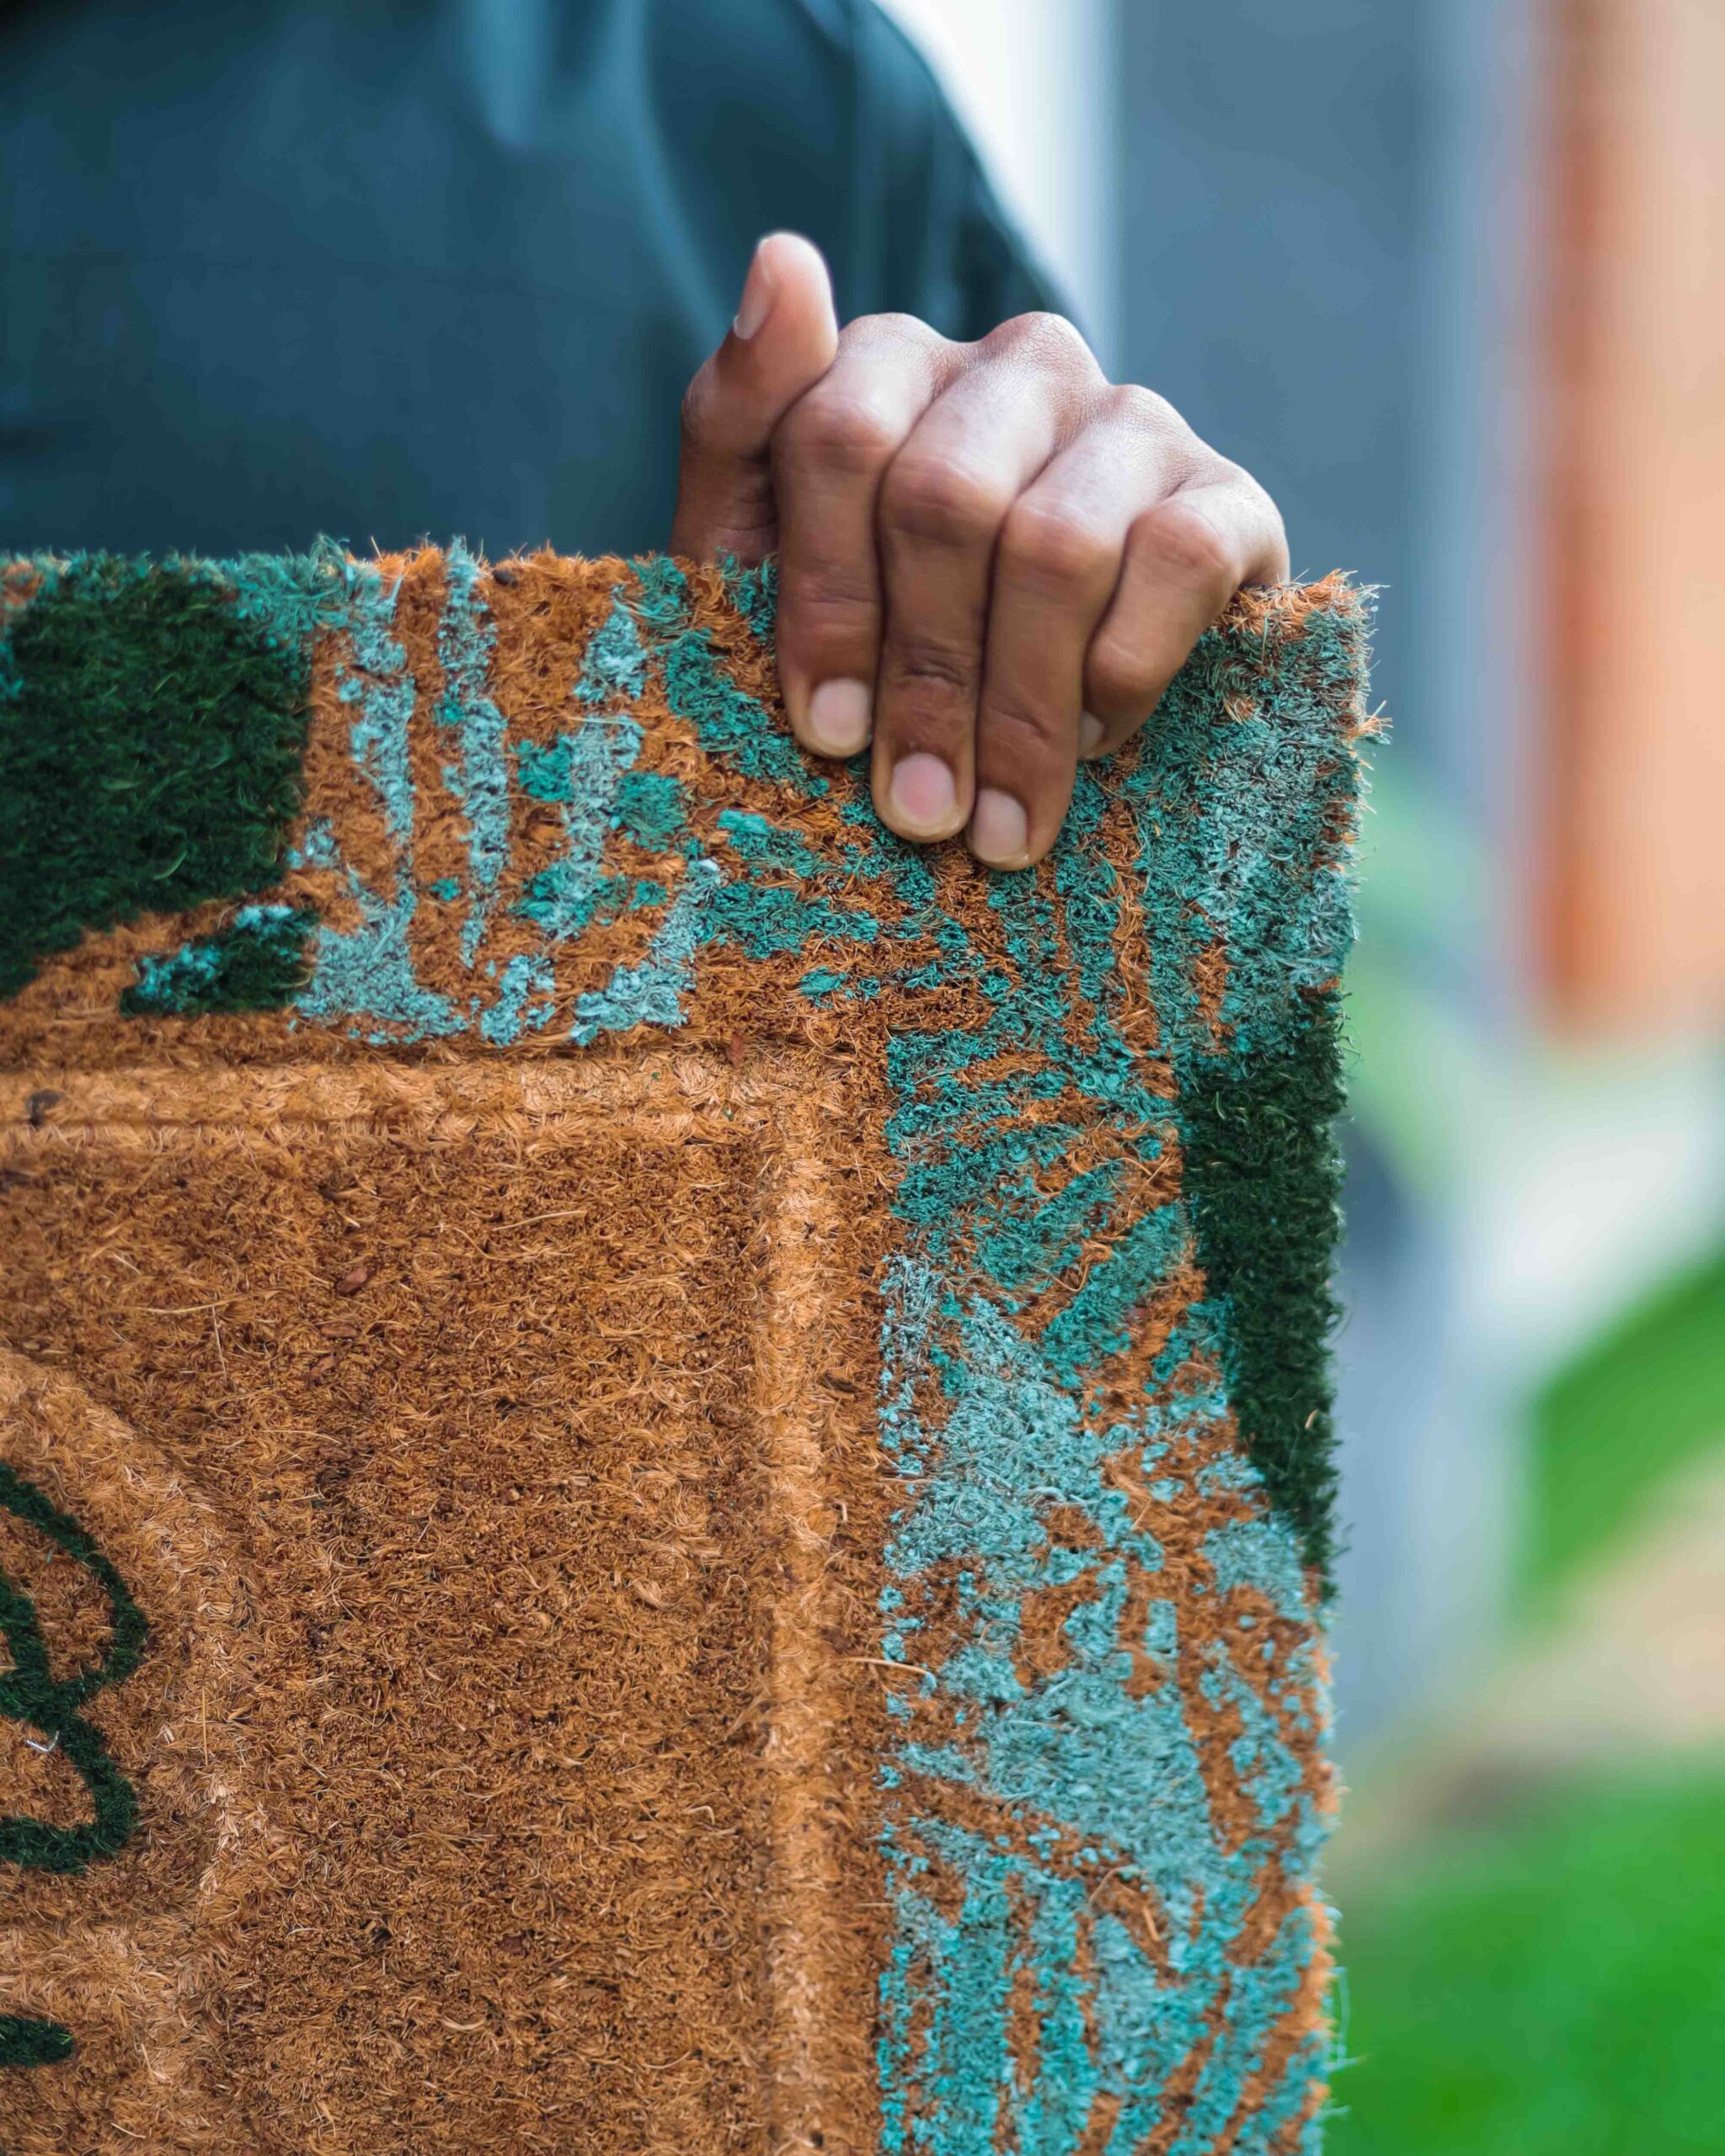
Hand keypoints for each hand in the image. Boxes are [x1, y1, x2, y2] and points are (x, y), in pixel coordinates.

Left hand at [672, 233, 1288, 867]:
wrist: (1028, 726)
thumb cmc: (871, 643)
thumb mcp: (759, 555)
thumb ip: (740, 422)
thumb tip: (781, 258)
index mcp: (892, 364)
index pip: (838, 437)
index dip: (826, 599)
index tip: (825, 733)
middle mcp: (1018, 365)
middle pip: (945, 499)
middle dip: (924, 678)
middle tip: (918, 812)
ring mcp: (1129, 420)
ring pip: (1056, 544)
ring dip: (1020, 712)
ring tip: (998, 829)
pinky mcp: (1229, 494)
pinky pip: (1176, 564)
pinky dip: (1123, 675)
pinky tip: (1095, 747)